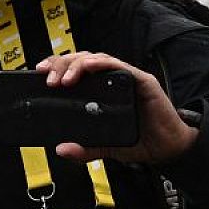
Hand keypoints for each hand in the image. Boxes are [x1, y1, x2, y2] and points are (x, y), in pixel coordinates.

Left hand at [36, 52, 197, 163]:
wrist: (169, 149)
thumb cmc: (140, 140)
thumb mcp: (106, 147)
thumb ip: (85, 149)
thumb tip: (62, 149)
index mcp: (101, 90)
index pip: (75, 70)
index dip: (57, 66)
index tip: (40, 71)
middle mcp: (112, 80)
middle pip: (82, 60)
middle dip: (62, 65)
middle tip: (49, 79)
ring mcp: (126, 78)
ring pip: (97, 59)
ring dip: (78, 64)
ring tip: (65, 78)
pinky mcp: (142, 80)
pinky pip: (120, 66)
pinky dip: (103, 63)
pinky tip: (90, 66)